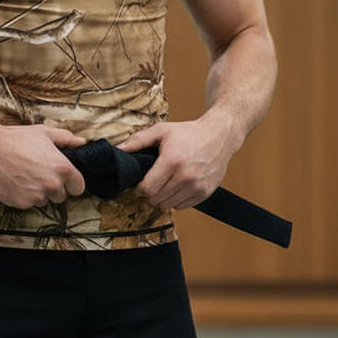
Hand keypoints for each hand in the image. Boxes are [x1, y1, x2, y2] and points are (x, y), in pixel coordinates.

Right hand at [0, 124, 85, 209]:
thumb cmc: (16, 139)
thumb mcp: (44, 133)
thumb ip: (66, 139)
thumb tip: (81, 142)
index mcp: (63, 168)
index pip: (78, 187)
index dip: (71, 183)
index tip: (64, 180)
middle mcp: (52, 185)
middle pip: (61, 196)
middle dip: (53, 187)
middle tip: (39, 173)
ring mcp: (37, 196)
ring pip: (44, 200)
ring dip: (38, 192)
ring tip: (25, 175)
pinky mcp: (22, 203)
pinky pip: (28, 204)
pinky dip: (24, 196)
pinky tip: (16, 181)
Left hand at [115, 115, 235, 210]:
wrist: (219, 136)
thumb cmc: (189, 133)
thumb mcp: (162, 130)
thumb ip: (138, 140)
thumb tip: (119, 149)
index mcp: (172, 161)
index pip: (147, 189)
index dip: (139, 188)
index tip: (141, 183)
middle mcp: (186, 176)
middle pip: (156, 200)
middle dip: (150, 193)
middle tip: (152, 182)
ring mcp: (197, 186)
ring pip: (168, 206)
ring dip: (162, 198)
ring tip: (165, 183)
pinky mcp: (205, 193)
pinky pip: (182, 206)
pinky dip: (176, 200)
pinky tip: (177, 186)